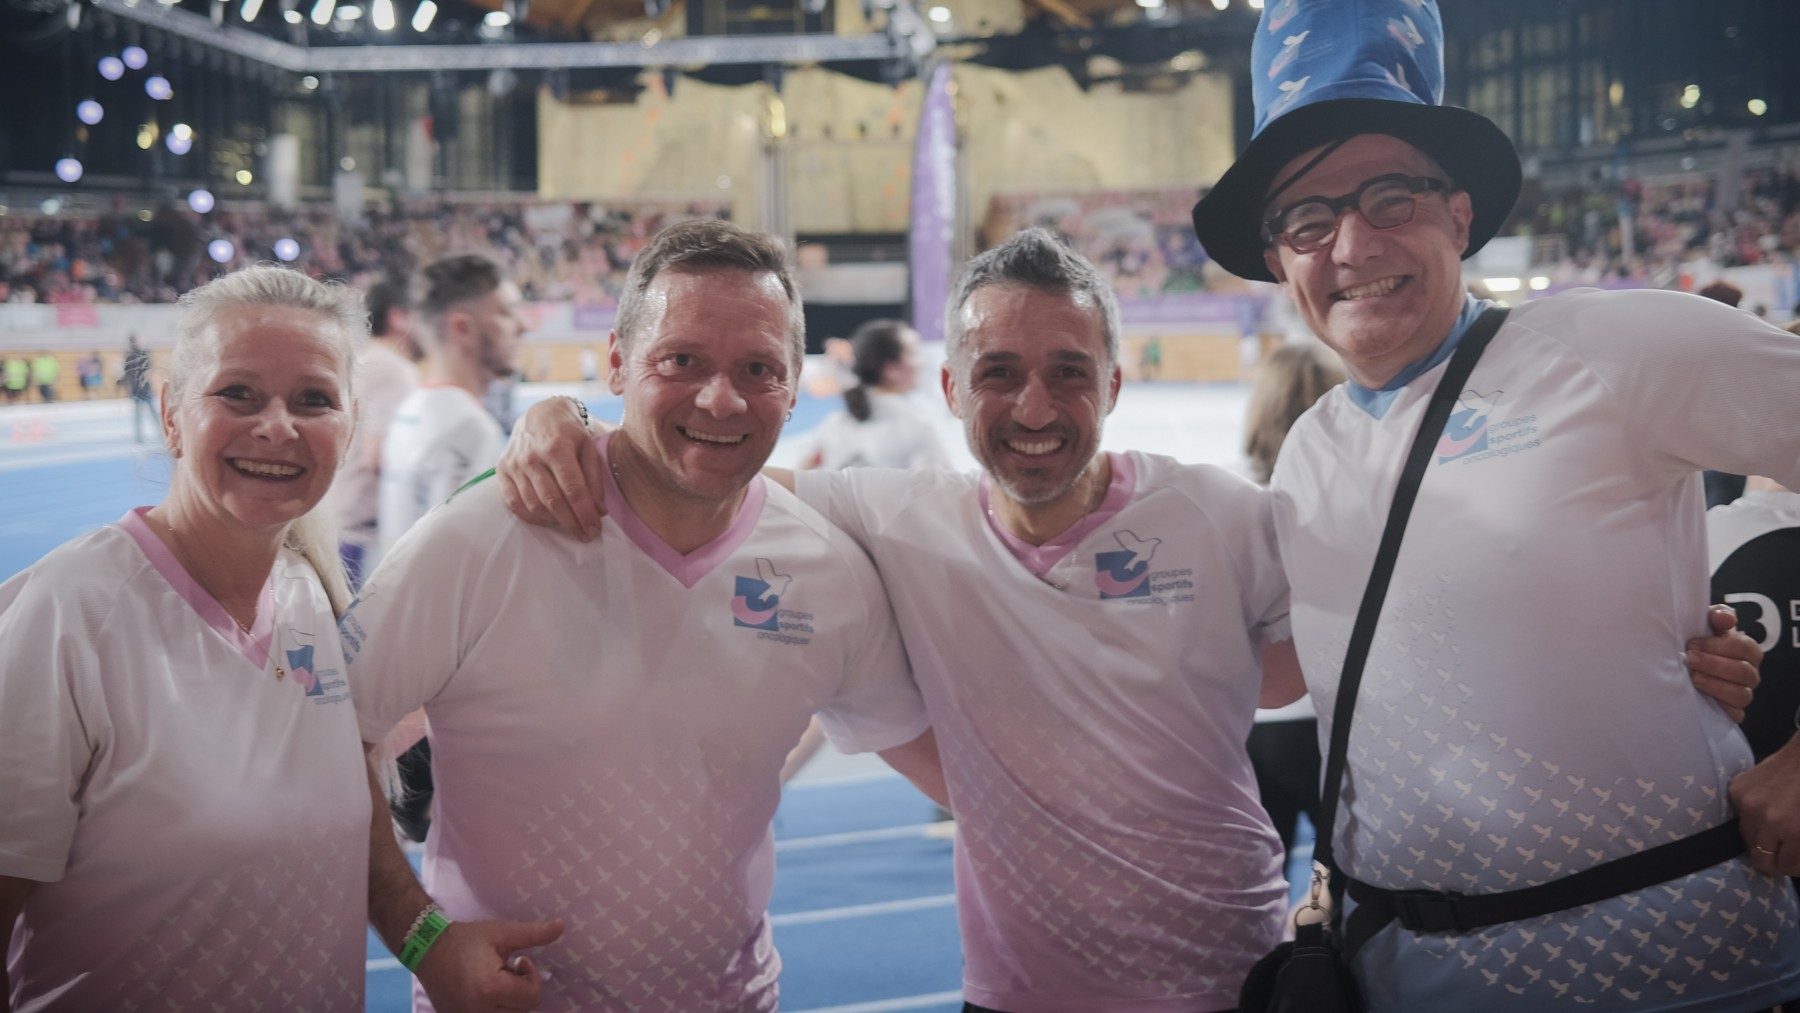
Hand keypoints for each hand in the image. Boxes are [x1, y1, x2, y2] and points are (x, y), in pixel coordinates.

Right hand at [414, 917, 564, 1011]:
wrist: (427, 949)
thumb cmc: (466, 939)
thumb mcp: (501, 933)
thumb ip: (533, 934)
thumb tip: (562, 926)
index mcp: (490, 990)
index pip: (532, 997)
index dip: (531, 976)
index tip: (518, 961)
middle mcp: (479, 1012)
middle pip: (522, 1010)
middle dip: (521, 990)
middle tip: (506, 970)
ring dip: (509, 1002)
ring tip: (496, 981)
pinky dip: (495, 1008)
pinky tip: (484, 992)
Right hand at [497, 397, 606, 540]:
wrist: (539, 415)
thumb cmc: (568, 433)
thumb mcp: (588, 447)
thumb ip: (594, 479)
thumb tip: (598, 511)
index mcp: (556, 448)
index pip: (572, 489)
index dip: (584, 513)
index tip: (595, 529)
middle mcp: (531, 457)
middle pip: (553, 501)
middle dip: (572, 523)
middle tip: (586, 535)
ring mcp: (514, 464)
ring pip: (534, 505)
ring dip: (554, 521)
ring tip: (570, 526)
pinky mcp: (501, 470)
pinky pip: (514, 503)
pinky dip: (531, 517)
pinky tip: (548, 520)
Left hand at [1685, 604, 1760, 722]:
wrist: (1683, 662)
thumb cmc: (1698, 641)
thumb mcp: (1706, 623)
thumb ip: (1718, 616)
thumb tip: (1725, 619)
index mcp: (1748, 650)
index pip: (1743, 647)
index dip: (1717, 646)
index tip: (1692, 644)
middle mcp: (1750, 673)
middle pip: (1743, 671)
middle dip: (1713, 664)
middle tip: (1689, 660)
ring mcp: (1742, 694)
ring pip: (1741, 695)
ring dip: (1715, 686)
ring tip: (1693, 678)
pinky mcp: (1732, 712)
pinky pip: (1734, 715)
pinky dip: (1719, 707)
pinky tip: (1701, 698)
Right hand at [1730, 735, 1799, 877]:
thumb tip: (1794, 862)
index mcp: (1790, 828)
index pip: (1785, 867)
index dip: (1793, 867)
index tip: (1796, 861)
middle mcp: (1763, 818)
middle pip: (1759, 858)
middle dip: (1774, 860)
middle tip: (1783, 853)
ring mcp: (1745, 802)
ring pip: (1746, 838)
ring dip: (1761, 838)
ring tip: (1774, 828)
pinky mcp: (1735, 789)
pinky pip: (1739, 815)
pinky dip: (1752, 816)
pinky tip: (1764, 806)